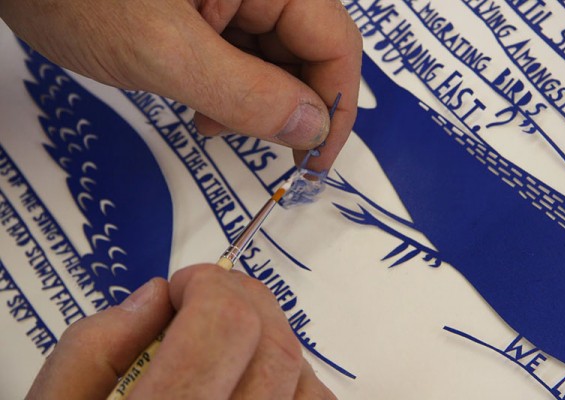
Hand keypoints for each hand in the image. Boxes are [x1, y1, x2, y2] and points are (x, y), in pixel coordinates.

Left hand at [0, 0, 361, 170]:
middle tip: (263, 150)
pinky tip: (203, 108)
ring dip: (255, 105)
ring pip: (273, 61)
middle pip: (307, 52)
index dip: (335, 106)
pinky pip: (240, 58)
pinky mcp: (205, 11)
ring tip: (212, 122)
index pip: (334, 42)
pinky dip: (229, 93)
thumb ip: (246, 94)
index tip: (316, 162)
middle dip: (289, 108)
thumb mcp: (164, 52)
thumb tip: (312, 130)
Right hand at [26, 265, 335, 398]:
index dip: (210, 287)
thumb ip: (96, 345)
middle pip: (275, 348)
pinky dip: (295, 382)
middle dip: (245, 301)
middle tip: (211, 298)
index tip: (184, 288)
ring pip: (306, 380)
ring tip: (232, 341)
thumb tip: (155, 296)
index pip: (225, 328)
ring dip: (272, 339)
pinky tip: (255, 383)